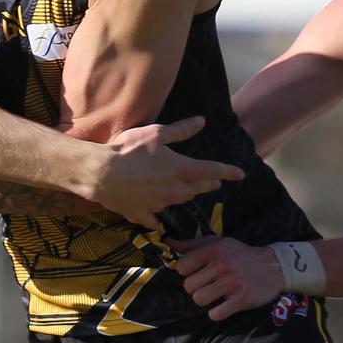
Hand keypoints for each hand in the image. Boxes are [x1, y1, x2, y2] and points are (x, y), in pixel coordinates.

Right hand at [96, 117, 243, 228]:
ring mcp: (158, 204)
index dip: (228, 171)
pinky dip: (155, 218)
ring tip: (187, 192)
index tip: (241, 174)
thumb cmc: (129, 150)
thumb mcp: (156, 134)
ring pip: (178, 201)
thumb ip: (180, 130)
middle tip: (214, 182)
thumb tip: (202, 122)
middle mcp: (174, 190)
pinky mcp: (140, 214)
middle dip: (207, 184)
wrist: (101, 174)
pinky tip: (155, 220)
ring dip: (185, 195)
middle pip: (197, 188)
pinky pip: (152, 219)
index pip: (211, 170)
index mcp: (180, 169)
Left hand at [168, 235, 283, 320]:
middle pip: (188, 286)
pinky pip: (216, 314)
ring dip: (204, 300)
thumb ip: (191, 244)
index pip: (182, 266)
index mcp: (213, 250)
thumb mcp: (217, 243)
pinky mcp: (241, 300)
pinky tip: (223, 305)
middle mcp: (221, 265)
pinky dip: (217, 312)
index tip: (195, 271)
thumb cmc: (239, 254)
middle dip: (194, 287)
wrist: (272, 266)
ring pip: (199, 299)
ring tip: (213, 294)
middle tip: (206, 284)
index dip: (186, 271)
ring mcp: (231, 283)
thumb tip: (167, 242)